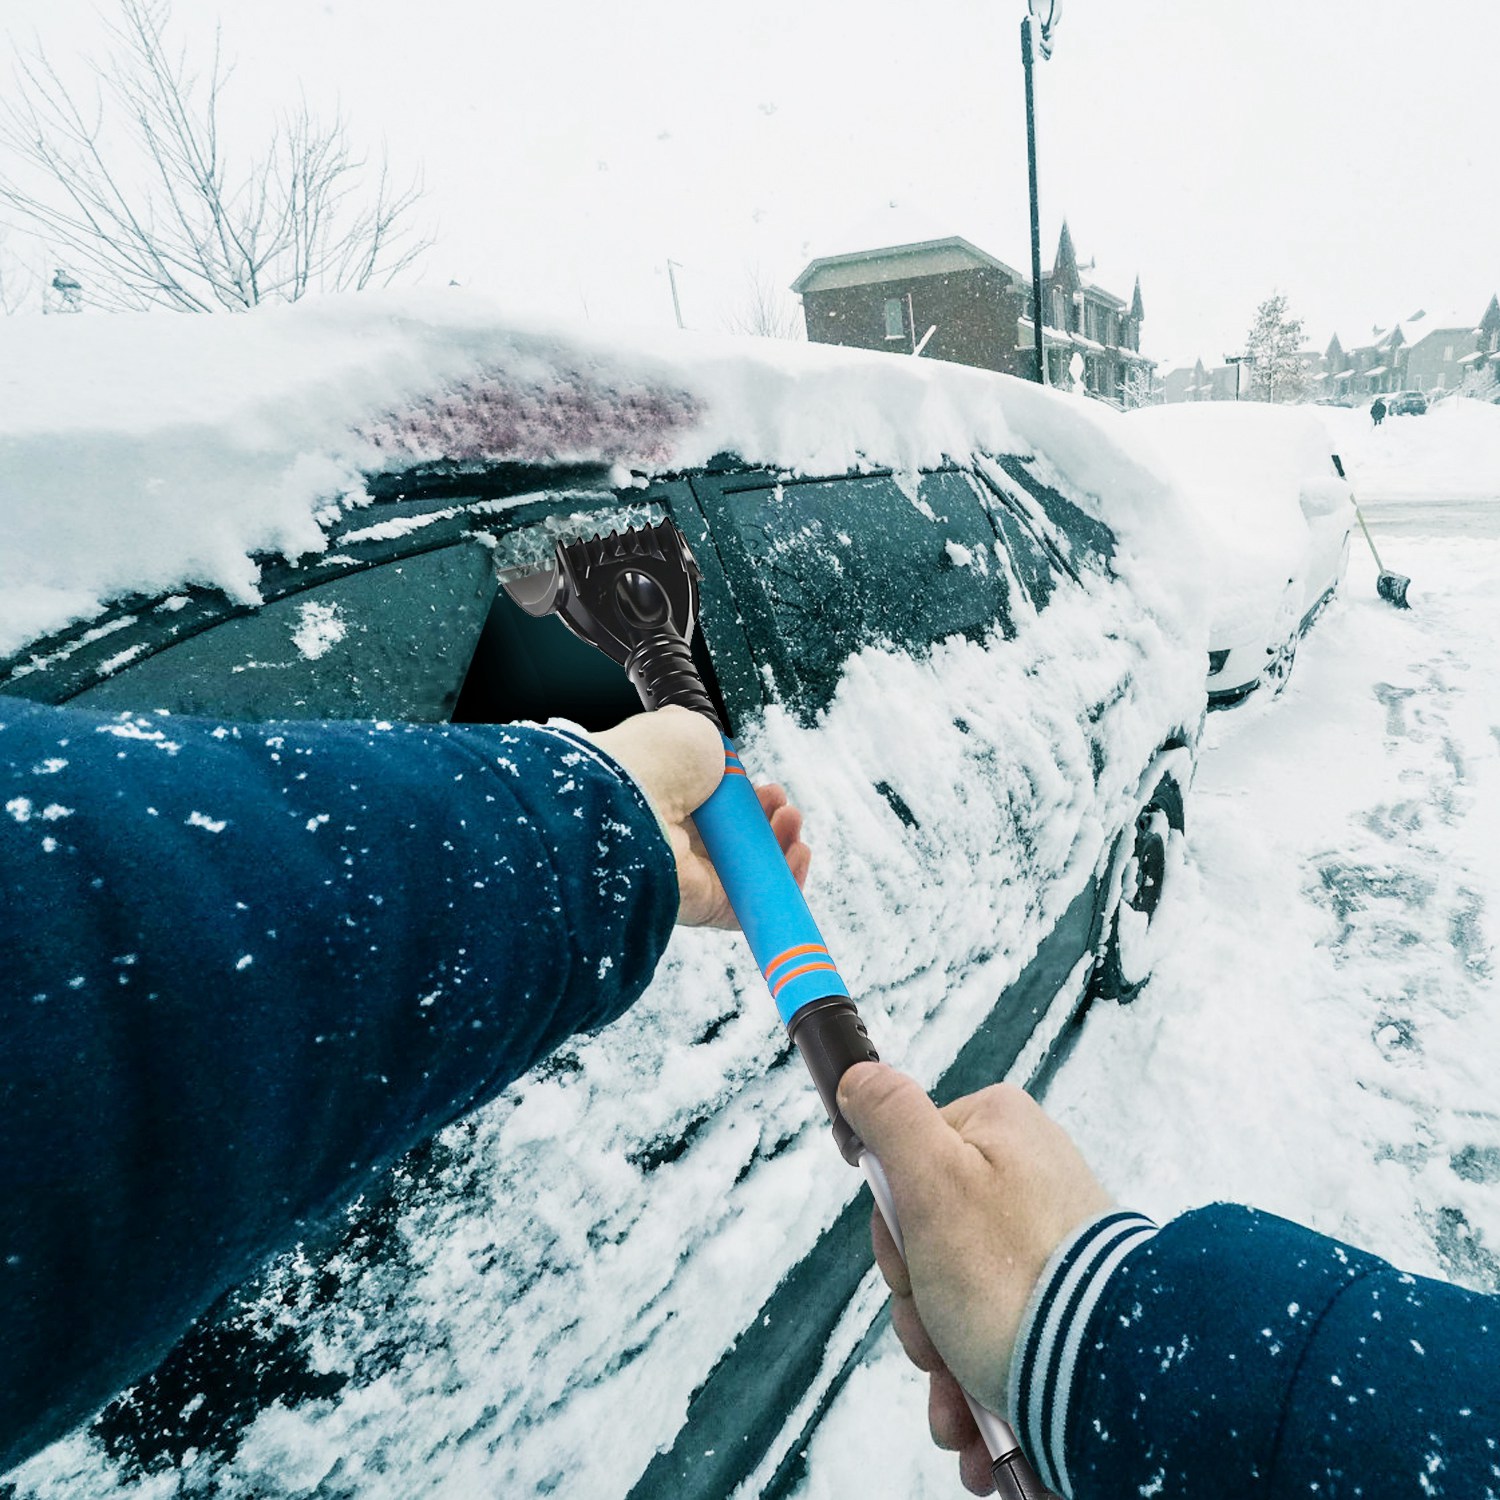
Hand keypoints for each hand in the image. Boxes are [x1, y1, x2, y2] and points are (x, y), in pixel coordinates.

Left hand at [587, 706, 810, 927]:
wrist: (633, 794)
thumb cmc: (653, 761)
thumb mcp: (687, 730)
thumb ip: (705, 741)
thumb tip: (709, 740)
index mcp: (671, 803)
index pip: (722, 813)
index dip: (751, 802)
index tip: (768, 788)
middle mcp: (679, 842)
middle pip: (741, 841)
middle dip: (772, 821)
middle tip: (782, 805)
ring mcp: (692, 877)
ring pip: (752, 871)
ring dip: (783, 847)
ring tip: (790, 820)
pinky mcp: (706, 907)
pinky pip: (753, 904)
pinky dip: (784, 884)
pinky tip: (796, 854)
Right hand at [837, 1063, 1111, 1495]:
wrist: (1108, 1378)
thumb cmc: (1013, 1276)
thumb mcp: (932, 1177)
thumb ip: (891, 1115)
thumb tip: (861, 1076)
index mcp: (998, 1129)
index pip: (904, 1165)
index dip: (893, 1230)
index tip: (910, 1265)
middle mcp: (1028, 1176)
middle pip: (929, 1236)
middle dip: (919, 1306)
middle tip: (933, 1336)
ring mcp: (1049, 1242)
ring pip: (957, 1294)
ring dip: (942, 1358)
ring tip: (958, 1398)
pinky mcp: (1065, 1300)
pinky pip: (998, 1331)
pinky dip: (978, 1380)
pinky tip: (978, 1421)